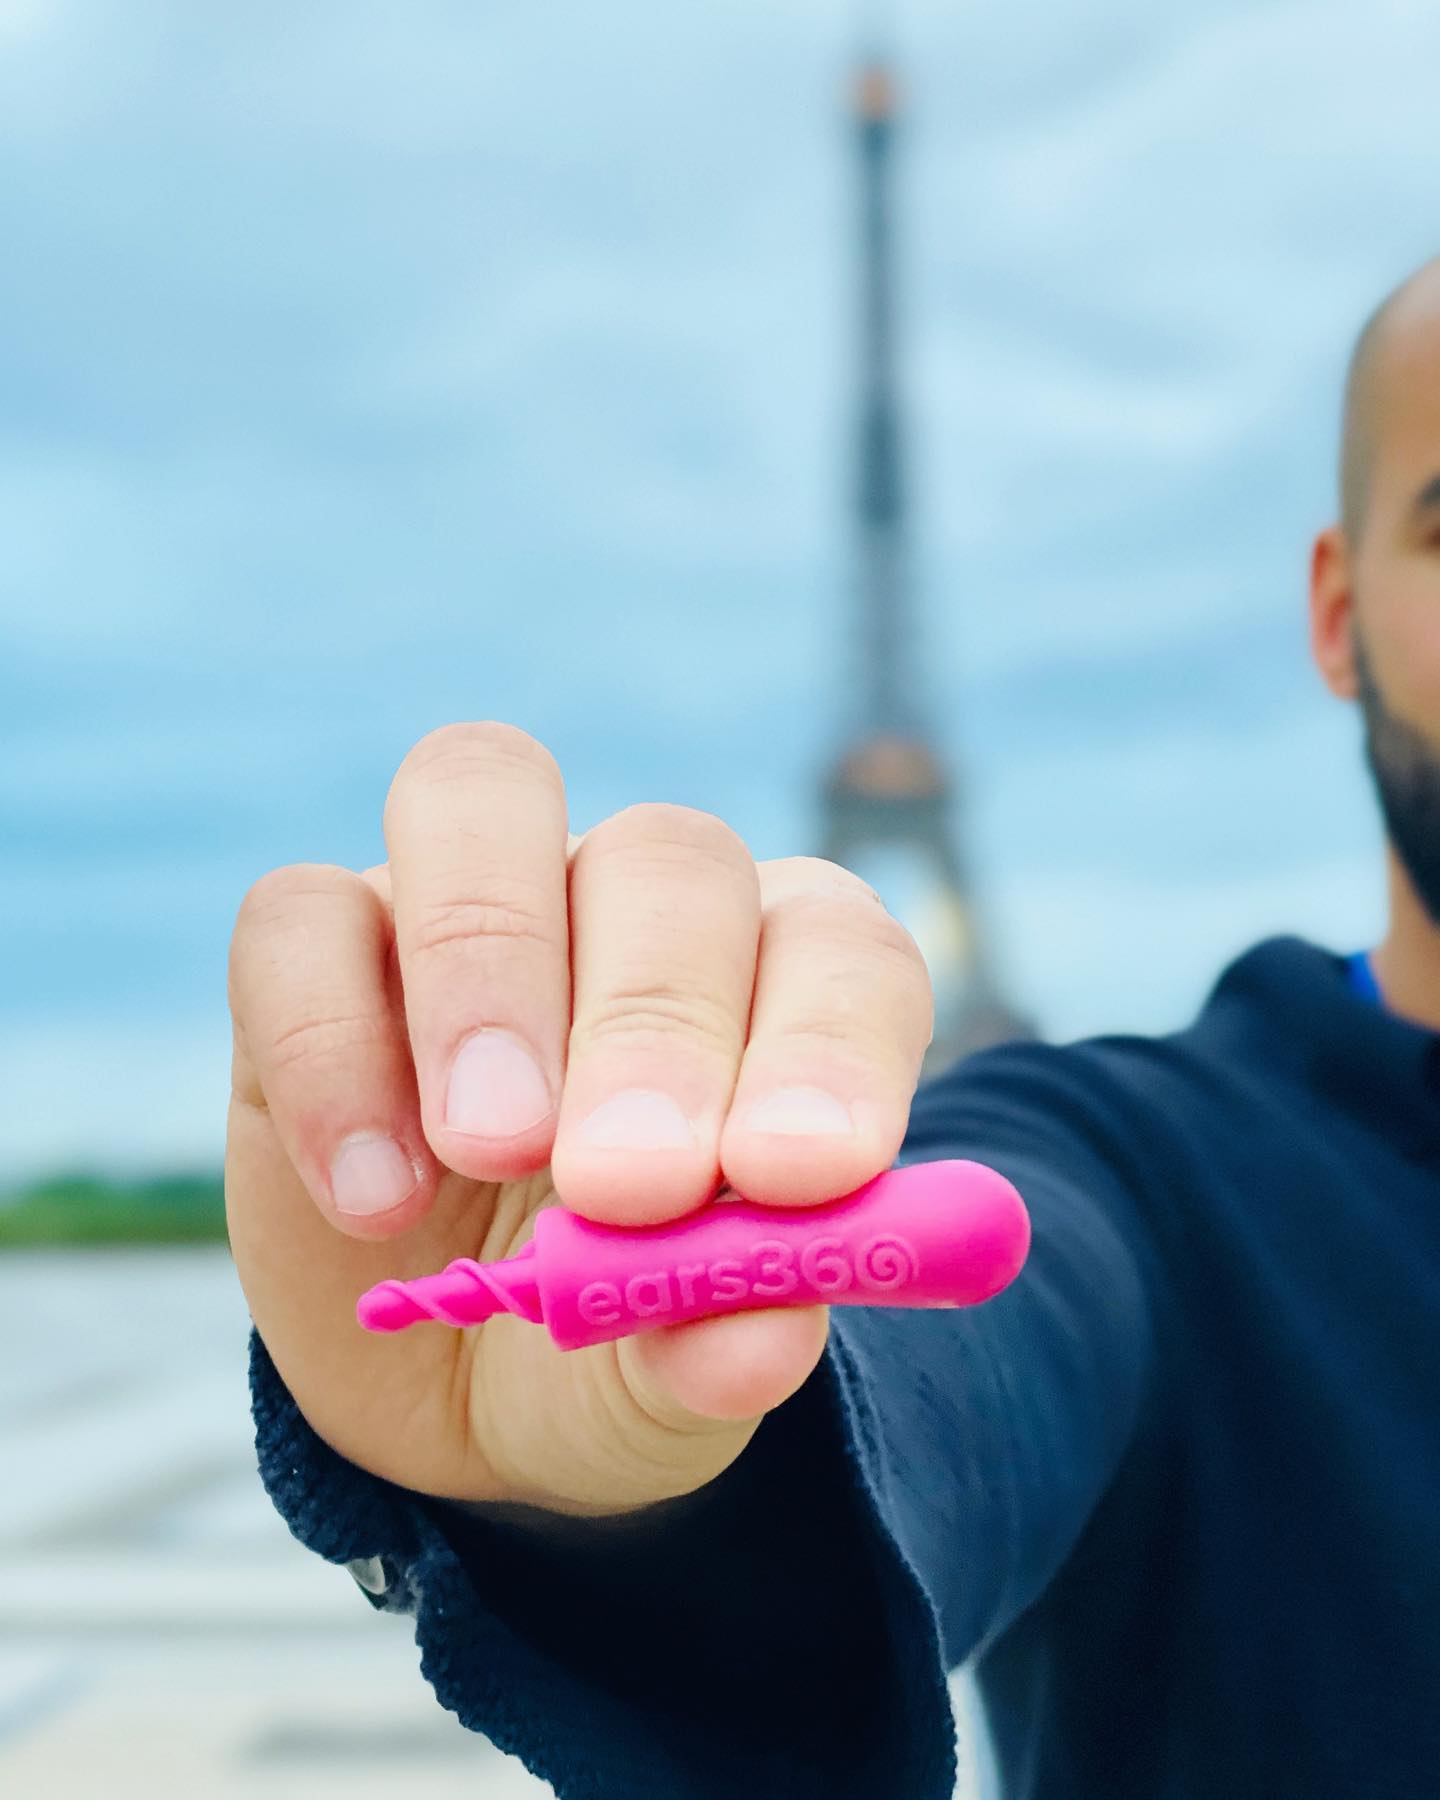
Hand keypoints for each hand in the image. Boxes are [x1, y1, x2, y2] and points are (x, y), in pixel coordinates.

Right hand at [226, 722, 933, 1518]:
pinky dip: (330, 1047)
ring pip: (482, 797)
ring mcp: (471, 902)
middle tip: (627, 1186)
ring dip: (490, 972)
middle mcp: (635, 903)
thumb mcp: (671, 1381)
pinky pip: (301, 914)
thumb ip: (719, 1348)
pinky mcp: (317, 945)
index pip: (839, 949)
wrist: (457, 1387)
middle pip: (667, 858)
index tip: (802, 1177)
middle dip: (654, 1022)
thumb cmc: (614, 1347)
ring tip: (488, 1147)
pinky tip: (374, 1202)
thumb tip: (758, 1337)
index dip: (833, 1043)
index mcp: (778, 985)